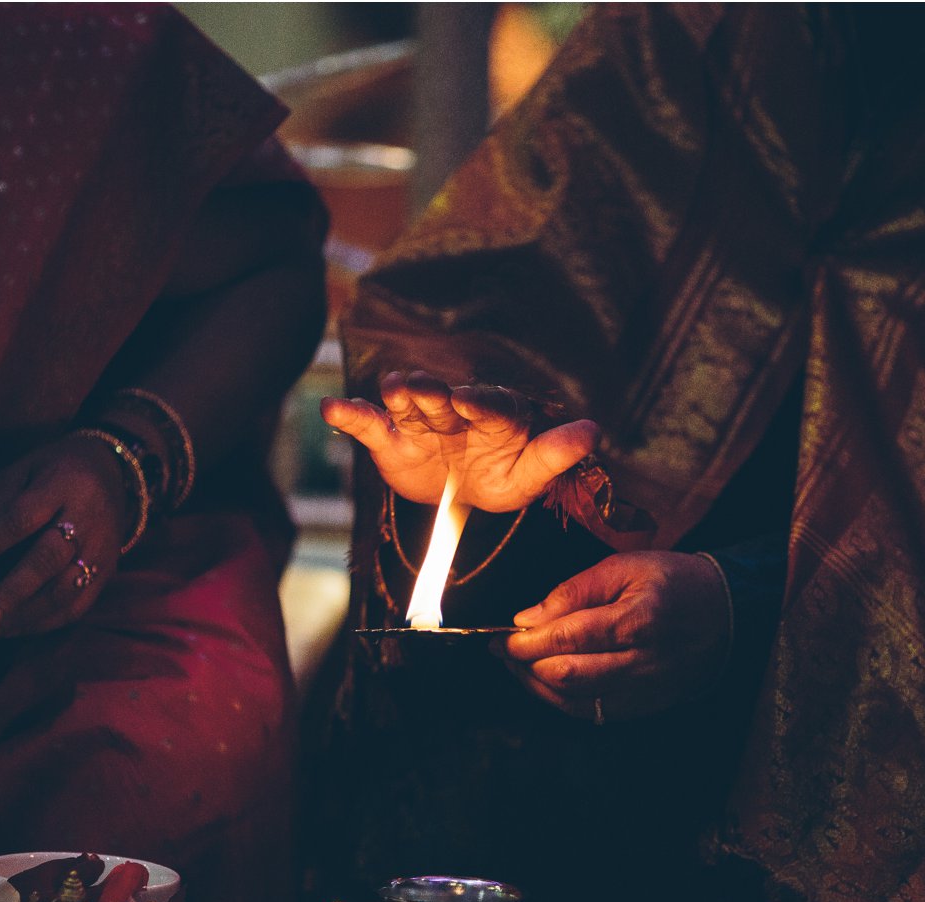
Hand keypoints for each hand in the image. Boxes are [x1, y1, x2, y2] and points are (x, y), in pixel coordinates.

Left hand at [0, 435, 129, 640]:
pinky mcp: (109, 570)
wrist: (114, 470)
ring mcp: (102, 547)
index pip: (21, 519)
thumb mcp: (21, 472)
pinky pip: (81, 603)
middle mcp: (87, 518)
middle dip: (13, 592)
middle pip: (49, 559)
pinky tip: (17, 629)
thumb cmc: (54, 471)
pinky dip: (48, 621)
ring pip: (67, 588)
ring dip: (28, 615)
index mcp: (61, 484)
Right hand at [321, 370, 596, 510]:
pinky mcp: (391, 439)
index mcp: (495, 415)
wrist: (464, 491)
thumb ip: (556, 453)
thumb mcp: (531, 472)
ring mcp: (421, 423)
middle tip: (424, 387)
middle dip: (434, 394)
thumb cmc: (502, 474)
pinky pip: (370, 426)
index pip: (491, 406)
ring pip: (408, 405)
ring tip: (390, 388)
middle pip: (444, 400)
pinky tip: (331, 409)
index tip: (472, 401)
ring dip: (400, 395)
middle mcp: (456, 410)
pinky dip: (350, 416)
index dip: (482, 403)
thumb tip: (593, 432)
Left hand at [499, 552, 730, 720]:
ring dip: (537, 685)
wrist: (728, 614)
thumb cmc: (675, 583)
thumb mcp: (627, 567)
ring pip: (574, 700)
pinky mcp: (644, 705)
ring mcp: (643, 689)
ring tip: (519, 666)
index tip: (505, 635)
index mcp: (636, 620)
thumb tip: (529, 617)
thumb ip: (575, 591)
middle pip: (565, 674)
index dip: (526, 641)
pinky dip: (562, 701)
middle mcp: (640, 661)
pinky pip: (592, 713)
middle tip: (504, 650)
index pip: (566, 638)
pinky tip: (547, 683)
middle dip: (524, 664)